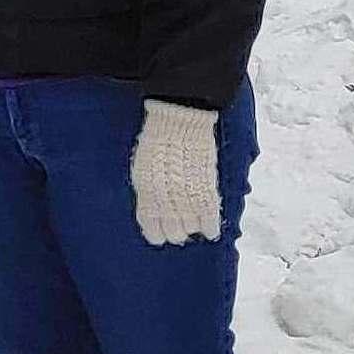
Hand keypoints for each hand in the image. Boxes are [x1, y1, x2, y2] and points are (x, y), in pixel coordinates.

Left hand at [130, 98, 222, 245]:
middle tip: (177, 233)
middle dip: (174, 232)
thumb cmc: (158, 136)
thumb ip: (147, 188)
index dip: (155, 232)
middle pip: (171, 227)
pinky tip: (210, 232)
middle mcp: (165, 196)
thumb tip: (151, 206)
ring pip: (190, 224)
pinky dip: (210, 226)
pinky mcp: (206, 186)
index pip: (150, 222)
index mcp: (147, 190)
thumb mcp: (143, 163)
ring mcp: (187, 193)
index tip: (158, 237)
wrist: (179, 116)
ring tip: (192, 229)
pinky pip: (209, 214)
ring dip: (191, 229)